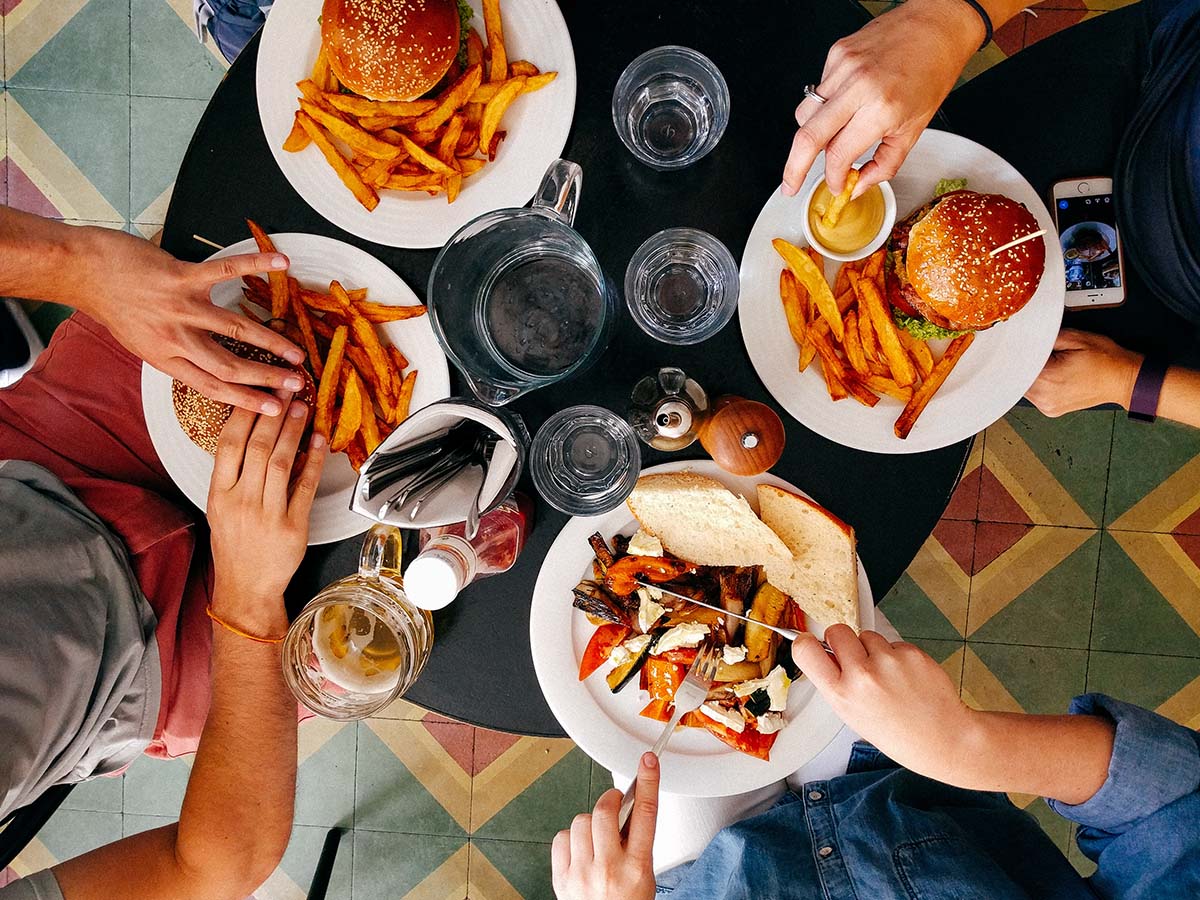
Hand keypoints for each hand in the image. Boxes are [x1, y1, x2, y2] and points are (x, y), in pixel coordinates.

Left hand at [75, 226, 305, 414]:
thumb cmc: (113, 305)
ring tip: (297, 351)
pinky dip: (255, 265)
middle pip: (229, 366)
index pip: (212, 386)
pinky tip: (281, 263)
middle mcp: (175, 338)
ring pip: (235, 329)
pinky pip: (225, 271)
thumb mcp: (141, 342)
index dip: (246, 400)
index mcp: (166, 359)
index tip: (274, 409)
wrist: (84, 272)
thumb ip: (175, 353)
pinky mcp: (181, 277)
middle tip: (296, 384)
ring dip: (270, 341)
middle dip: (267, 377)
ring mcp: (180, 307)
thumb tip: (208, 364)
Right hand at [207, 397, 325, 634]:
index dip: (244, 414)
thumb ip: (234, 473)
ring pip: (282, 462)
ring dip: (294, 431)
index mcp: (219, 494)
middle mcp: (241, 501)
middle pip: (258, 447)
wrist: (246, 587)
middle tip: (286, 389)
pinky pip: (306, 487)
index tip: (257, 391)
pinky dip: (314, 461)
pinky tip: (319, 441)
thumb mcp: (221, 507)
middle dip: (273, 414)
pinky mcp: (293, 526)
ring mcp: (267, 514)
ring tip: (302, 407)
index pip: (228, 444)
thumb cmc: (234, 544)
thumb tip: (256, 433)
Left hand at [552, 753, 658, 899]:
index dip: (647, 782)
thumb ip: (636, 843)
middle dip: (609, 800)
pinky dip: (571, 838)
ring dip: (590, 822)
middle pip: (604, 811)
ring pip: (580, 820)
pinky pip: (562, 837)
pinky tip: (580, 850)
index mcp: (637, 868)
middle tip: (614, 803)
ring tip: (597, 838)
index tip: (648, 761)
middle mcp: (609, 868)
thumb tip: (629, 808)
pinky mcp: (561, 877)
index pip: (646, 815)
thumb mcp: (644, 877)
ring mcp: (582, 873)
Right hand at [781, 0, 983, 197]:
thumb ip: (884, 164)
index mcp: (881, 108)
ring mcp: (843, 66)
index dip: (833, 177)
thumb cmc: (932, 71)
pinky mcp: (837, 53)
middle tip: (791, 185)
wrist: (937, 25)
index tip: (836, 185)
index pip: (839, 154)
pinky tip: (846, 102)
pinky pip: (818, 91)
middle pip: (807, 137)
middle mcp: (858, 85)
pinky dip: (825, 106)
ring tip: (830, 138)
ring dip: (811, 135)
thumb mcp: (914, 129)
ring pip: (805, 114)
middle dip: (794, 169)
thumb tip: (859, 185)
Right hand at [793, 626, 978, 782]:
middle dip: (842, 640)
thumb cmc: (897, 733)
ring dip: (873, 649)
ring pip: (867, 635)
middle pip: (837, 631)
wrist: (942, 737)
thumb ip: (837, 684)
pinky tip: (906, 677)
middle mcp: (862, 675)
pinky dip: (897, 655)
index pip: (806, 650)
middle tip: (854, 658)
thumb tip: (825, 653)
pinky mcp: (911, 653)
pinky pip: (893, 643)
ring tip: (887, 676)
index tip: (810, 642)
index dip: (805, 642)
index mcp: (841, 694)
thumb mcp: (852, 716)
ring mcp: (888, 661)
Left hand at [1025, 328, 1141, 415]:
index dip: (1015, 354)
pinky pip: (1034, 395)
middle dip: (1023, 364)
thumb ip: (1045, 337)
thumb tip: (1027, 339)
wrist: (1124, 379)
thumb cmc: (1106, 360)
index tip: (1014, 346)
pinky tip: (1051, 375)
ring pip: (1023, 387)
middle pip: (1016, 378)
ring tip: (1050, 364)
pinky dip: (1037, 384)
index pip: (1015, 367)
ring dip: (1030, 375)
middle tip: (1036, 352)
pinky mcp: (1051, 410)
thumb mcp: (1075, 337)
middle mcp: (1045, 398)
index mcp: (1047, 380)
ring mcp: (1047, 406)